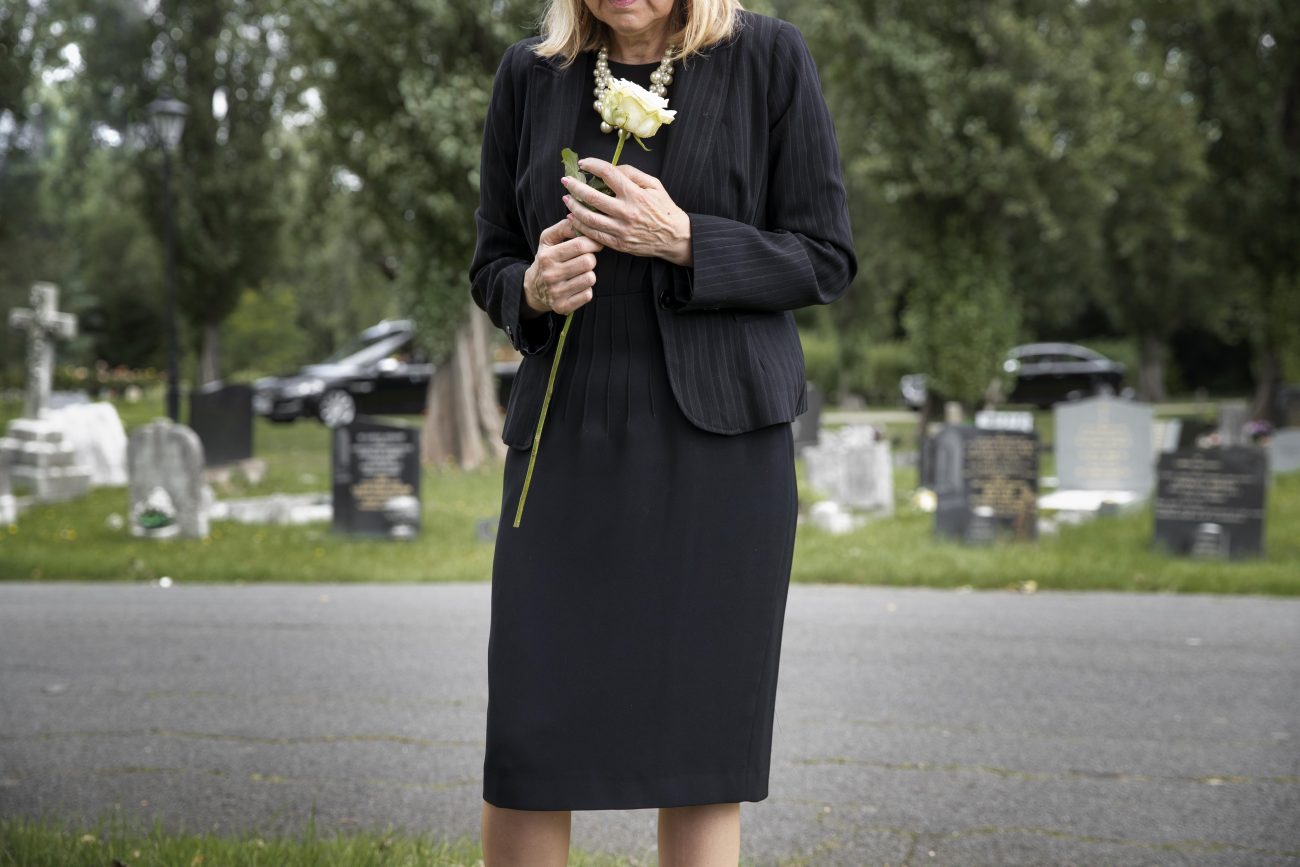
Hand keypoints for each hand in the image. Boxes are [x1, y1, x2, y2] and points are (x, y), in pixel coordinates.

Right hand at [523, 218, 603, 316]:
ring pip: (590, 278)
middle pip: (589, 262)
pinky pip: (588, 295)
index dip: (593, 243)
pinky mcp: (563, 306)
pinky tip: (577, 286)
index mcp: (547, 256)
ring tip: (579, 273)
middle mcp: (550, 275)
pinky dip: (586, 289)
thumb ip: (564, 227)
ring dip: (589, 274)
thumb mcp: (548, 240)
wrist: (533, 289)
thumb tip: (579, 220)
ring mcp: (556, 293)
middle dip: (591, 258)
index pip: (580, 245)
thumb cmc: (546, 259)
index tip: (594, 244)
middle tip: (584, 260)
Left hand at [561, 159, 692, 265]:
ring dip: (573, 207)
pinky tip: (573, 217)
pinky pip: (594, 234)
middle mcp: (626, 212)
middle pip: (592, 197)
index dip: (592, 165)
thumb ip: (632, 174)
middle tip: (566, 181)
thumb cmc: (664, 209)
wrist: (674, 238)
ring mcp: (621, 229)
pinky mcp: (618, 243)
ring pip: (589, 218)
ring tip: (567, 199)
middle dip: (575, 187)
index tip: (584, 163)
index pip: (608, 173)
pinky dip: (580, 225)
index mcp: (635, 194)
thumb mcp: (654, 185)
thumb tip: (611, 168)